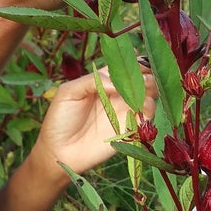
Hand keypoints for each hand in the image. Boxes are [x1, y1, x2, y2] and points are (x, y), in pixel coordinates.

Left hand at [29, 69, 152, 178]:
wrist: (60, 151)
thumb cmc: (60, 120)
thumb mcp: (68, 92)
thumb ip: (93, 80)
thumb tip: (117, 82)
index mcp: (103, 81)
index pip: (124, 67)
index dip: (134, 61)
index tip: (137, 59)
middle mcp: (117, 94)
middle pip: (142, 78)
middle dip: (146, 74)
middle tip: (142, 77)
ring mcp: (125, 111)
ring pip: (149, 94)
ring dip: (150, 89)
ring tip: (141, 91)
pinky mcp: (130, 129)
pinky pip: (148, 116)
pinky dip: (149, 108)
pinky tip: (139, 108)